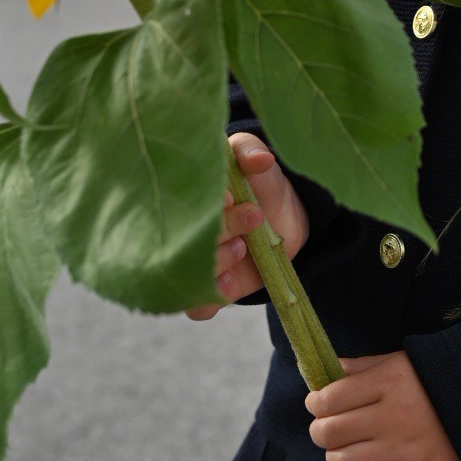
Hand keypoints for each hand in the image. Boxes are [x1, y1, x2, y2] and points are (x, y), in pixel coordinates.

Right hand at [185, 132, 309, 318]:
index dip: (202, 206)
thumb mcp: (252, 156)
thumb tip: (259, 159)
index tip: (232, 196)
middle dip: (219, 231)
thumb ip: (250, 152)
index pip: (175, 206)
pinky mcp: (211, 289)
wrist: (285, 212)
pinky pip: (196, 309)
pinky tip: (230, 283)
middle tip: (252, 216)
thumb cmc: (259, 179)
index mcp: (182, 200)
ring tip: (244, 246)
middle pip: (181, 243)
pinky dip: (209, 300)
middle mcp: (181, 234)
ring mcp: (195, 263)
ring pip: (187, 277)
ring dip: (216, 264)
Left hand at [304, 351, 460, 460]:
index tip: (317, 404)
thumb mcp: (398, 361)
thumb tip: (327, 372)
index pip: (329, 398)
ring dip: (335, 457)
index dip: (315, 403)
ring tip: (343, 449)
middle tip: (327, 427)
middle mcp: (393, 414)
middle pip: (330, 432)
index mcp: (386, 381)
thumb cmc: (433, 377)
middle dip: (319, 430)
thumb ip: (361, 366)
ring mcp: (404, 446)